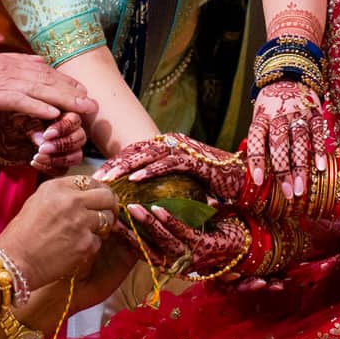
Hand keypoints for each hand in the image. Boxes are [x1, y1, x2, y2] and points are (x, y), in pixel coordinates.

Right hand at [0, 51, 98, 121]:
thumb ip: (13, 65)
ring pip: (42, 90)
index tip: (82, 89)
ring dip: (65, 99)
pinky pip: (22, 102)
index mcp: (10, 63)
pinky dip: (39, 107)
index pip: (44, 71)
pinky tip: (54, 114)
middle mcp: (12, 69)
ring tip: (84, 108)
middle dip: (73, 92)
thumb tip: (38, 62)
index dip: (65, 81)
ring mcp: (4, 82)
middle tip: (94, 103)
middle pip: (49, 80)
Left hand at [0, 111, 87, 174]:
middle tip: (42, 147)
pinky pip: (63, 169)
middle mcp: (68, 130)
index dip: (64, 127)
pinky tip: (34, 162)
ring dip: (58, 158)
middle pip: (80, 138)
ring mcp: (64, 148)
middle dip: (62, 144)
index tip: (47, 134)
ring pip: (77, 156)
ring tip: (37, 156)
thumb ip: (34, 113)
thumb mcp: (18, 110)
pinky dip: (49, 167)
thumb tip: (48, 126)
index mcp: (62, 111)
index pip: (74, 119)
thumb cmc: (9, 115)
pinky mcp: (57, 163)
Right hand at [0, 175, 116, 289]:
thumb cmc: (22, 233)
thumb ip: (63, 195)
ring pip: (107, 218)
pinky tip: (75, 248)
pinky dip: (91, 244)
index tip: (100, 199)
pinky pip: (99, 240)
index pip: (91, 181)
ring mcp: (81, 222)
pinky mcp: (85, 244)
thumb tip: (86, 194)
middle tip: (107, 213)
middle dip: (110, 205)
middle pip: (107, 196)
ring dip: (102, 226)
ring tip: (87, 232)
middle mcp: (72, 200)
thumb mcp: (38, 201)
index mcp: (57, 187)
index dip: (99, 191)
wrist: (14, 260)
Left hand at [97, 136, 246, 202]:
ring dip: (128, 166)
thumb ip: (162, 183)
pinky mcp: (197, 160)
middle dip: (115, 164)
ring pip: (149, 154)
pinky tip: (135, 180)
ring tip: (110, 178)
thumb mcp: (181, 184)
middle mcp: (175, 143)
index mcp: (168, 146)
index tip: (98, 176)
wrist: (244, 181)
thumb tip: (138, 194)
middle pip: (137, 150)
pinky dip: (151, 170)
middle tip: (96, 178)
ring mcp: (186, 150)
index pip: (135, 151)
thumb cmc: (213, 184)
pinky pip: (169, 163)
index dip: (116, 163)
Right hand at [124, 204, 249, 276]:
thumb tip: (140, 206)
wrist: (247, 245)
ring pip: (163, 241)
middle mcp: (177, 262)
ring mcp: (191, 255)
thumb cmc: (211, 234)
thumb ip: (166, 226)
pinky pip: (184, 233)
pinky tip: (158, 208)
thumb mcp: (185, 232)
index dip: (122, 237)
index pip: (139, 250)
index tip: (106, 221)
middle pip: (146, 249)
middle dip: (128, 232)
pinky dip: (170, 221)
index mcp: (169, 260)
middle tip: (112, 215)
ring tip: (132, 207)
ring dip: (147, 224)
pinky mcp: (205, 246)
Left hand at [245, 82, 330, 197]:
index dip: (256, 161)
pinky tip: (321, 167)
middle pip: (279, 145)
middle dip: (283, 171)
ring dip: (301, 167)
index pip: (255, 139)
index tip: (259, 181)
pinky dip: (320, 150)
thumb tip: (258, 176)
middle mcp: (278, 116)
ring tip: (302, 188)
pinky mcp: (315, 112)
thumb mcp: (259, 119)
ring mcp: (298, 113)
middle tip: (289, 193)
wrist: (288, 76)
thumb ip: (260, 143)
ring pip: (299, 141)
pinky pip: (318, 132)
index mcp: (261, 118)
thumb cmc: (270, 108)